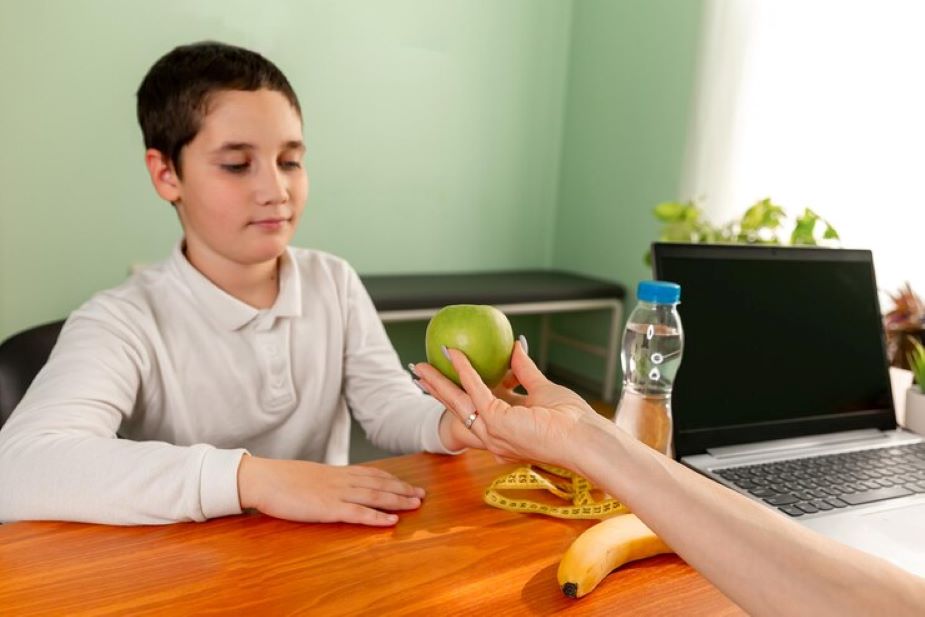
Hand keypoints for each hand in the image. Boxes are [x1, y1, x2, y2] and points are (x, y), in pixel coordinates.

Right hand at [237, 456, 424, 525]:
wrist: (263, 478)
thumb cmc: (281, 479)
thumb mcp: (309, 477)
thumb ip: (325, 481)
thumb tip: (334, 486)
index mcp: (337, 472)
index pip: (372, 473)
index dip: (392, 479)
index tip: (407, 483)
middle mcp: (341, 480)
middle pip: (379, 484)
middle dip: (402, 489)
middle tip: (421, 495)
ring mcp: (336, 493)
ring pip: (374, 496)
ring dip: (397, 500)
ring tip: (415, 504)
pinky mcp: (328, 508)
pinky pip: (358, 513)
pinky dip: (377, 517)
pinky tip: (391, 521)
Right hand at [413, 341, 613, 471]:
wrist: (583, 437)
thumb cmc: (571, 420)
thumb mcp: (542, 389)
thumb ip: (525, 371)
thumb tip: (516, 346)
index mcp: (506, 426)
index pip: (475, 407)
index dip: (458, 390)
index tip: (444, 377)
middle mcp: (494, 433)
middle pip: (458, 406)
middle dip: (436, 389)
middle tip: (420, 372)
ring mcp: (492, 430)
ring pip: (457, 401)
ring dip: (438, 382)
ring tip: (420, 366)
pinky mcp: (495, 421)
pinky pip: (475, 390)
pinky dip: (464, 370)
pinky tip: (454, 355)